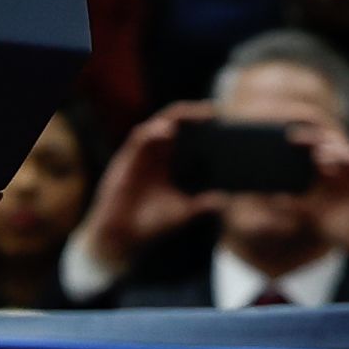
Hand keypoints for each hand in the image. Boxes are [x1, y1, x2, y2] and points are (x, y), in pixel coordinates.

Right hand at [74, 102, 225, 278]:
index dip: (201, 125)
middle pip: (174, 123)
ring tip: (195, 115)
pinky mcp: (126, 159)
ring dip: (176, 118)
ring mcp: (141, 155)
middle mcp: (156, 155)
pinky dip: (153, 132)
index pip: (187, 135)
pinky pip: (140, 139)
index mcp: (170, 163)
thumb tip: (225, 200)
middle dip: (192, 113)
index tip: (221, 119)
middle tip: (212, 111)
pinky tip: (168, 131)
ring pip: (157, 125)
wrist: (123, 237)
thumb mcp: (182, 212)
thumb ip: (202, 205)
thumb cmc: (151, 224)